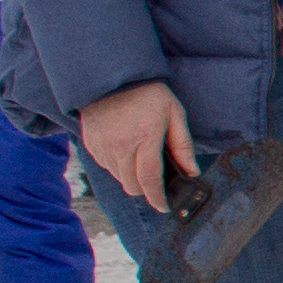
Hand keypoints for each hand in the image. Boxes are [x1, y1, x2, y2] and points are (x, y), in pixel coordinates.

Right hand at [79, 80, 197, 211]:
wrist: (109, 76)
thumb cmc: (147, 93)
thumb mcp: (174, 112)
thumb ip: (183, 145)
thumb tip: (192, 172)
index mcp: (144, 137)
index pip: (150, 179)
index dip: (158, 198)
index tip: (165, 207)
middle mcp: (120, 146)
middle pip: (133, 185)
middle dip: (146, 189)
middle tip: (156, 180)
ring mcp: (103, 146)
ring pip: (119, 178)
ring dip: (132, 177)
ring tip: (141, 159)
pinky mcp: (91, 144)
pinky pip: (106, 167)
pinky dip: (118, 166)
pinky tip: (126, 150)